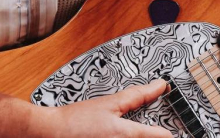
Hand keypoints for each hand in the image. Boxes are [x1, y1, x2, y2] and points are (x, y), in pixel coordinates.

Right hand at [36, 79, 172, 136]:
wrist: (50, 132)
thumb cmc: (74, 121)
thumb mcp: (110, 102)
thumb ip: (138, 95)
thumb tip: (159, 86)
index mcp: (128, 135)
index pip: (161, 137)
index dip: (168, 132)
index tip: (170, 130)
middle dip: (153, 135)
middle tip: (148, 129)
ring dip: (139, 137)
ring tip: (123, 131)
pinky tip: (113, 134)